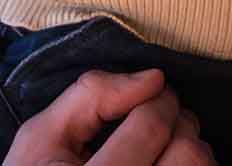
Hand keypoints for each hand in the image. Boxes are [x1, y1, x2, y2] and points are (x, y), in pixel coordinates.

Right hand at [3, 68, 213, 165]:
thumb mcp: (41, 138)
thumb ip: (91, 96)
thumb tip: (153, 79)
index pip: (151, 127)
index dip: (159, 99)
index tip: (152, 94)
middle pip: (186, 152)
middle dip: (179, 122)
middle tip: (160, 118)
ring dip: (191, 149)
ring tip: (166, 146)